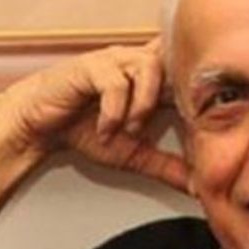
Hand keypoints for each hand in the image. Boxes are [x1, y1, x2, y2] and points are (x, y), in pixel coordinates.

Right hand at [0, 38, 187, 190]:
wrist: (41, 125)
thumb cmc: (86, 130)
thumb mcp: (135, 154)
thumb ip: (168, 167)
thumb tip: (200, 187)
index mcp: (154, 78)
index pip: (189, 71)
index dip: (203, 88)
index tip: (206, 116)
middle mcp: (138, 62)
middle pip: (176, 61)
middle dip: (180, 91)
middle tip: (176, 121)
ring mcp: (115, 61)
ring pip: (149, 67)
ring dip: (145, 104)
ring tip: (132, 130)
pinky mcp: (90, 66)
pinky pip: (114, 82)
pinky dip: (115, 111)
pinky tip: (107, 130)